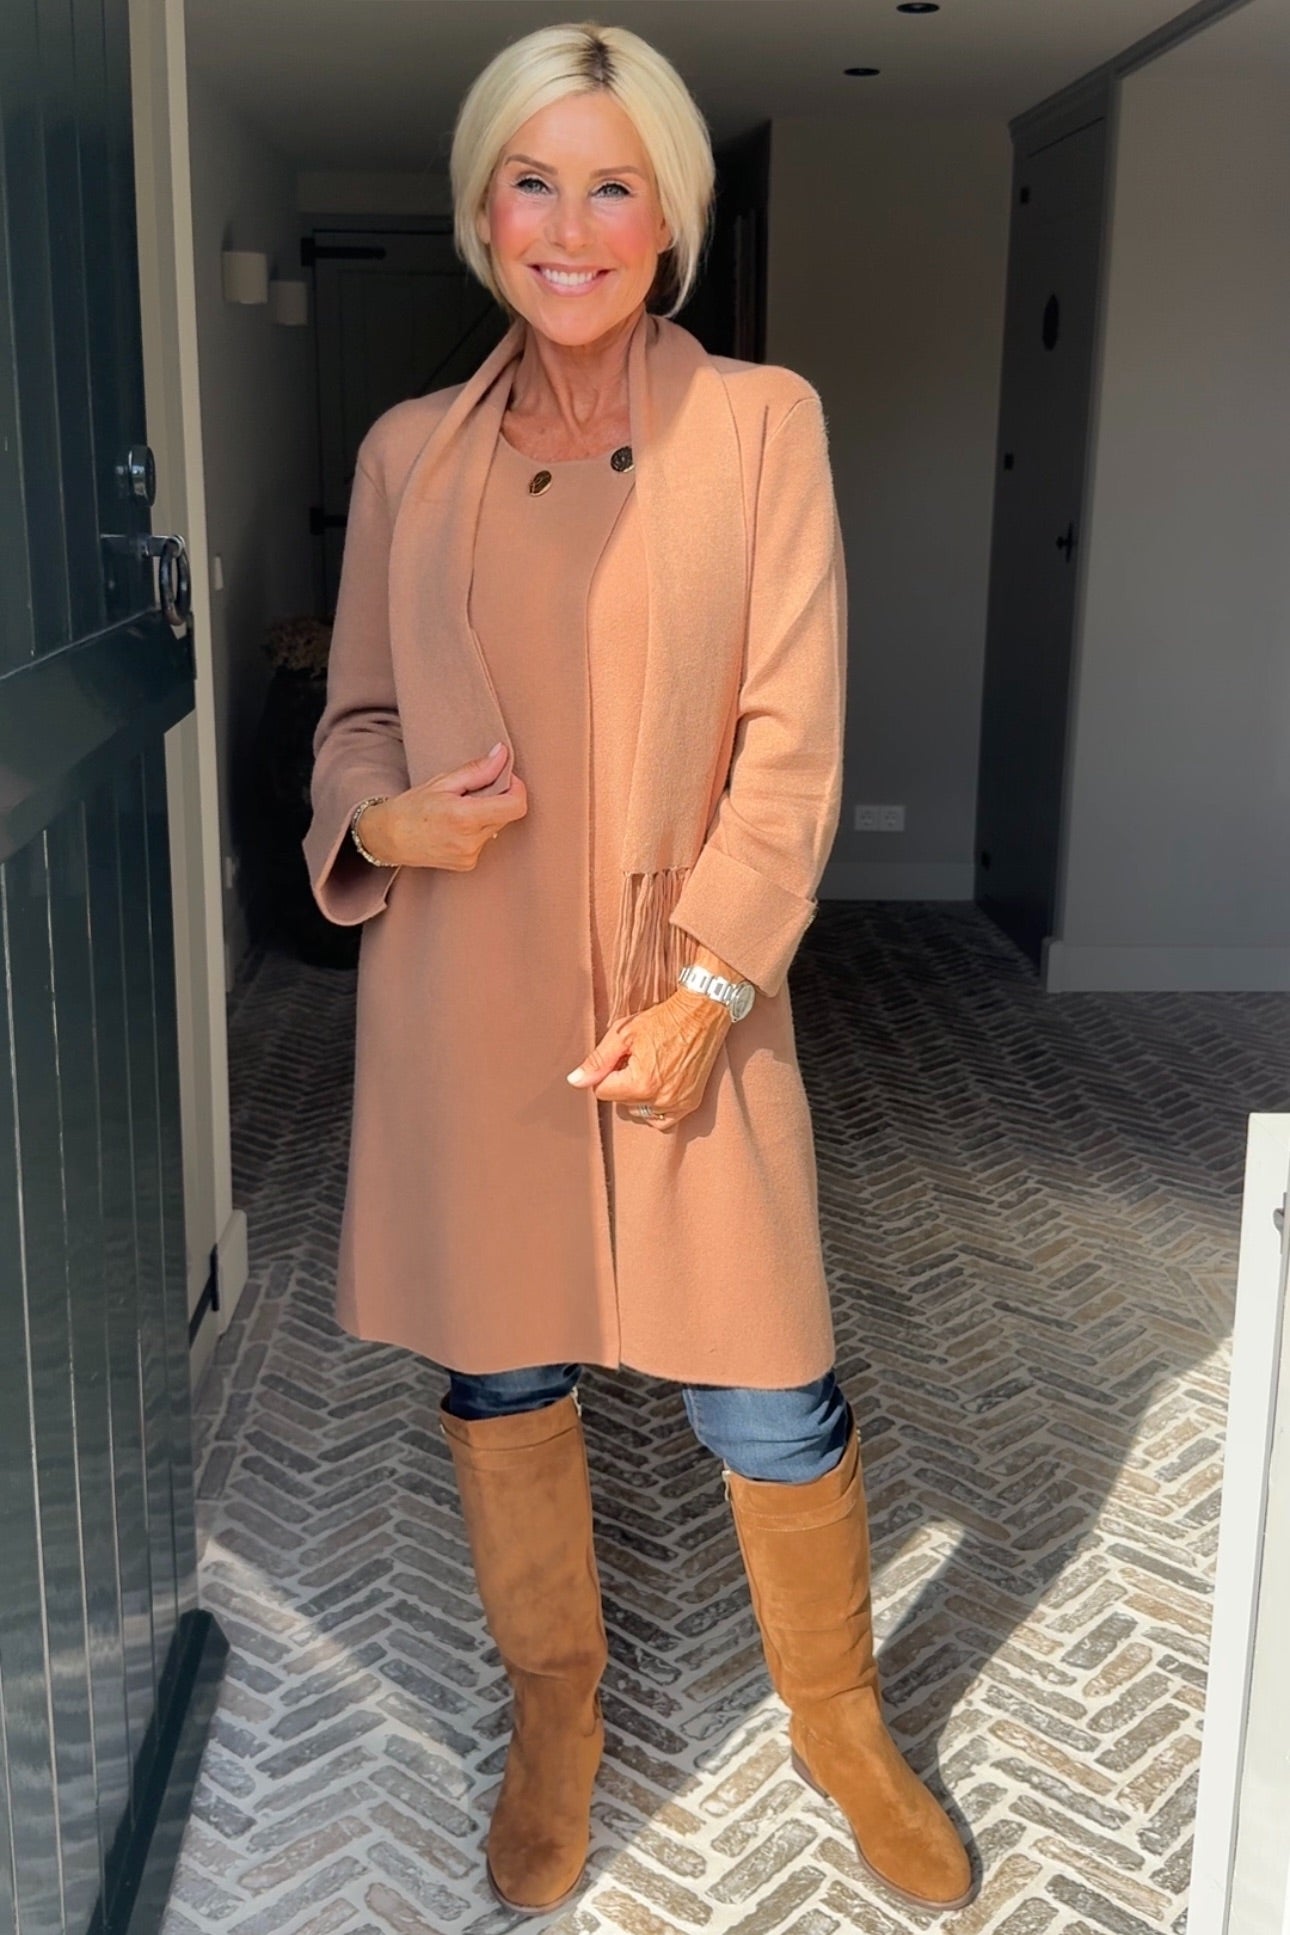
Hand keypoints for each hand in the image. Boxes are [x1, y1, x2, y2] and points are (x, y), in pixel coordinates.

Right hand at [357, 742, 526, 869]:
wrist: (388, 838)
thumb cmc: (411, 807)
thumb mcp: (442, 782)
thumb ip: (478, 770)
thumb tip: (503, 755)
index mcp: (465, 817)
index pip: (515, 805)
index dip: (517, 788)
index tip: (506, 778)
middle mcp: (470, 841)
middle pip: (507, 815)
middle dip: (499, 799)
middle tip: (474, 791)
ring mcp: (470, 856)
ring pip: (496, 828)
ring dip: (487, 815)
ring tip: (459, 811)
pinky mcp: (468, 864)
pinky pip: (485, 841)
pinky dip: (477, 830)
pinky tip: (454, 828)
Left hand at [566, 988, 729, 1131]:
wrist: (701, 1014)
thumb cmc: (662, 1020)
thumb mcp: (623, 1034)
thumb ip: (597, 1061)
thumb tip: (574, 1081)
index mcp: (640, 1083)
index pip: (603, 1091)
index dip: (606, 1072)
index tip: (620, 1056)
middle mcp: (660, 1099)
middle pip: (621, 1102)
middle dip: (622, 1083)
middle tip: (637, 1058)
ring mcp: (678, 1103)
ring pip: (639, 1111)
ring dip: (638, 1096)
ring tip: (649, 1069)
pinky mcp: (691, 1103)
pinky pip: (663, 1120)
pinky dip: (656, 1107)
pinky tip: (657, 1087)